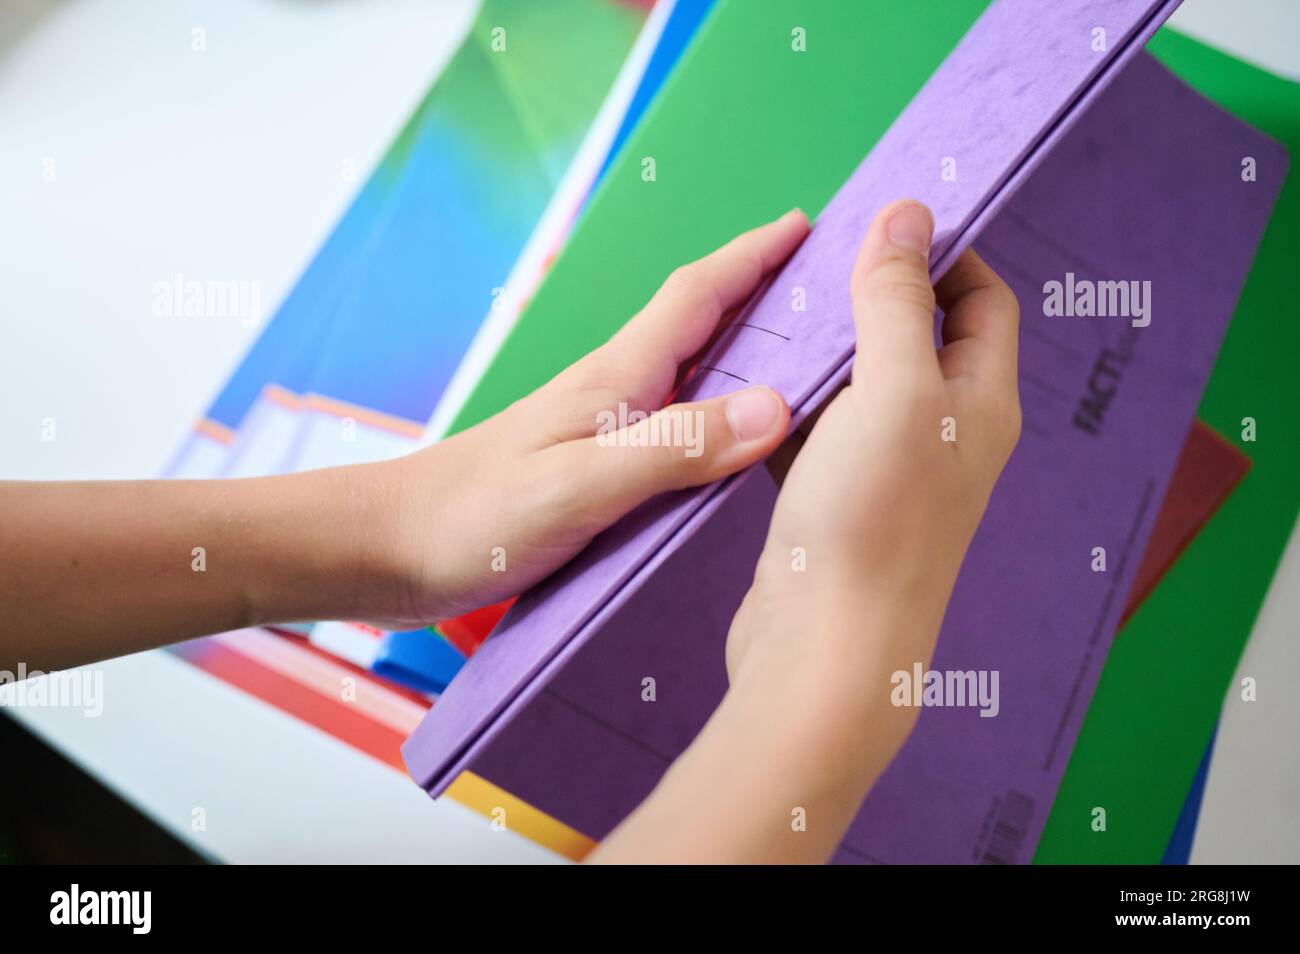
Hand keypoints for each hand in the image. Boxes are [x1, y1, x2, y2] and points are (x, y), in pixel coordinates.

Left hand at [351, 209, 810, 626]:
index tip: (804, 224)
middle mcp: (612, 393)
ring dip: (738, 355)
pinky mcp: (585, 470)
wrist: (388, 550)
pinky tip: (723, 447)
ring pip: (685, 376)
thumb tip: (776, 406)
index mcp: (615, 379)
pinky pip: (668, 427)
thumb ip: (673, 448)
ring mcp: (596, 430)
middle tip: (820, 289)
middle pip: (697, 325)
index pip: (696, 295)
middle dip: (759, 294)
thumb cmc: (474, 517)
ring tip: (793, 362)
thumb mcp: (580, 484)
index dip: (752, 256)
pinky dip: (709, 417)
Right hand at [593, 200, 1020, 863]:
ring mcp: (888, 471)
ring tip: (774, 309)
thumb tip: (909, 212)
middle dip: (875, 293)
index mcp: (980, 403)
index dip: (945, 254)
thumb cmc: (873, 517)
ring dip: (826, 345)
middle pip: (921, 338)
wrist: (823, 650)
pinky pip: (817, 429)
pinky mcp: (835, 500)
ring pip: (861, 384)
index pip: (984, 302)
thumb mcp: (893, 392)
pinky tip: (748, 380)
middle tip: (816, 260)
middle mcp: (945, 435)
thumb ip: (899, 302)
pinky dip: (790, 399)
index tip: (884, 222)